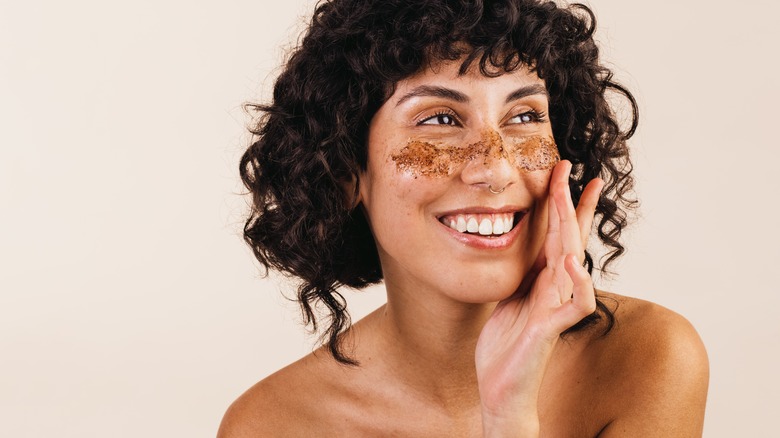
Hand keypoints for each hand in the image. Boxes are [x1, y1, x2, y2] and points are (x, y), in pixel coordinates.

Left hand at [475, 160, 603, 435]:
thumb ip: (522, 273)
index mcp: (542, 279)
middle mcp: (555, 288)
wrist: (501, 388)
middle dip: (570, 202)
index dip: (566, 204)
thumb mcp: (509, 297)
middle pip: (569, 238)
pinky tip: (572, 261)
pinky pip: (575, 304)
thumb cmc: (505, 346)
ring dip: (572, 229)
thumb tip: (513, 241)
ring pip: (573, 261)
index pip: (559, 234)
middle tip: (571, 169)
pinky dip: (578, 283)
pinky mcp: (551, 329)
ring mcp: (556, 307)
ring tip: (569, 197)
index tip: (567, 172)